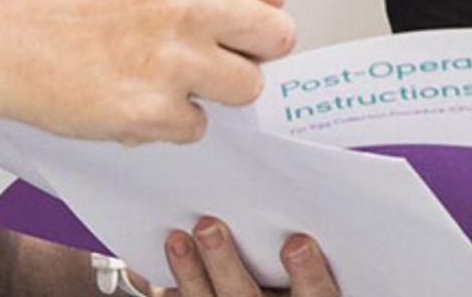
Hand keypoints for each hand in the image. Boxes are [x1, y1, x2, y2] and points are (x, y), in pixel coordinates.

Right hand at [0, 0, 300, 141]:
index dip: (242, 5)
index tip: (210, 11)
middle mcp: (190, 2)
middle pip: (276, 40)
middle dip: (243, 46)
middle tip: (194, 45)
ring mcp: (173, 60)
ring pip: (246, 88)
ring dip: (212, 87)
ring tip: (164, 70)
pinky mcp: (151, 111)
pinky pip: (198, 127)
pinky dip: (169, 120)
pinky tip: (133, 91)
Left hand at [160, 218, 337, 296]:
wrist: (271, 288)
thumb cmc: (299, 265)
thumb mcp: (322, 255)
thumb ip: (311, 230)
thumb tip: (302, 185)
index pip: (316, 295)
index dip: (309, 274)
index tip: (298, 243)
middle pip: (244, 296)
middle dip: (223, 263)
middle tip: (208, 228)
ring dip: (187, 272)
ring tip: (176, 239)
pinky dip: (164, 283)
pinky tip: (149, 262)